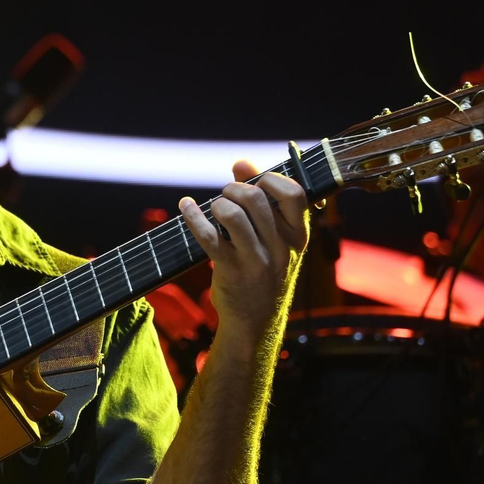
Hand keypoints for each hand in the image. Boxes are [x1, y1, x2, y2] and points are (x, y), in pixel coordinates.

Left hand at [178, 160, 308, 340]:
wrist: (256, 320)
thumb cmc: (264, 271)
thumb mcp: (274, 240)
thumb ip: (262, 201)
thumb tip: (241, 163)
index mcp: (298, 236)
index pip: (295, 194)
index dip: (271, 178)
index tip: (255, 179)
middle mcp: (281, 247)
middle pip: (256, 198)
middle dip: (234, 188)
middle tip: (226, 195)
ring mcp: (257, 261)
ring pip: (232, 215)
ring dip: (216, 203)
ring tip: (213, 208)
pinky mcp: (231, 271)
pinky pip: (208, 236)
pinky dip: (192, 216)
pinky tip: (185, 207)